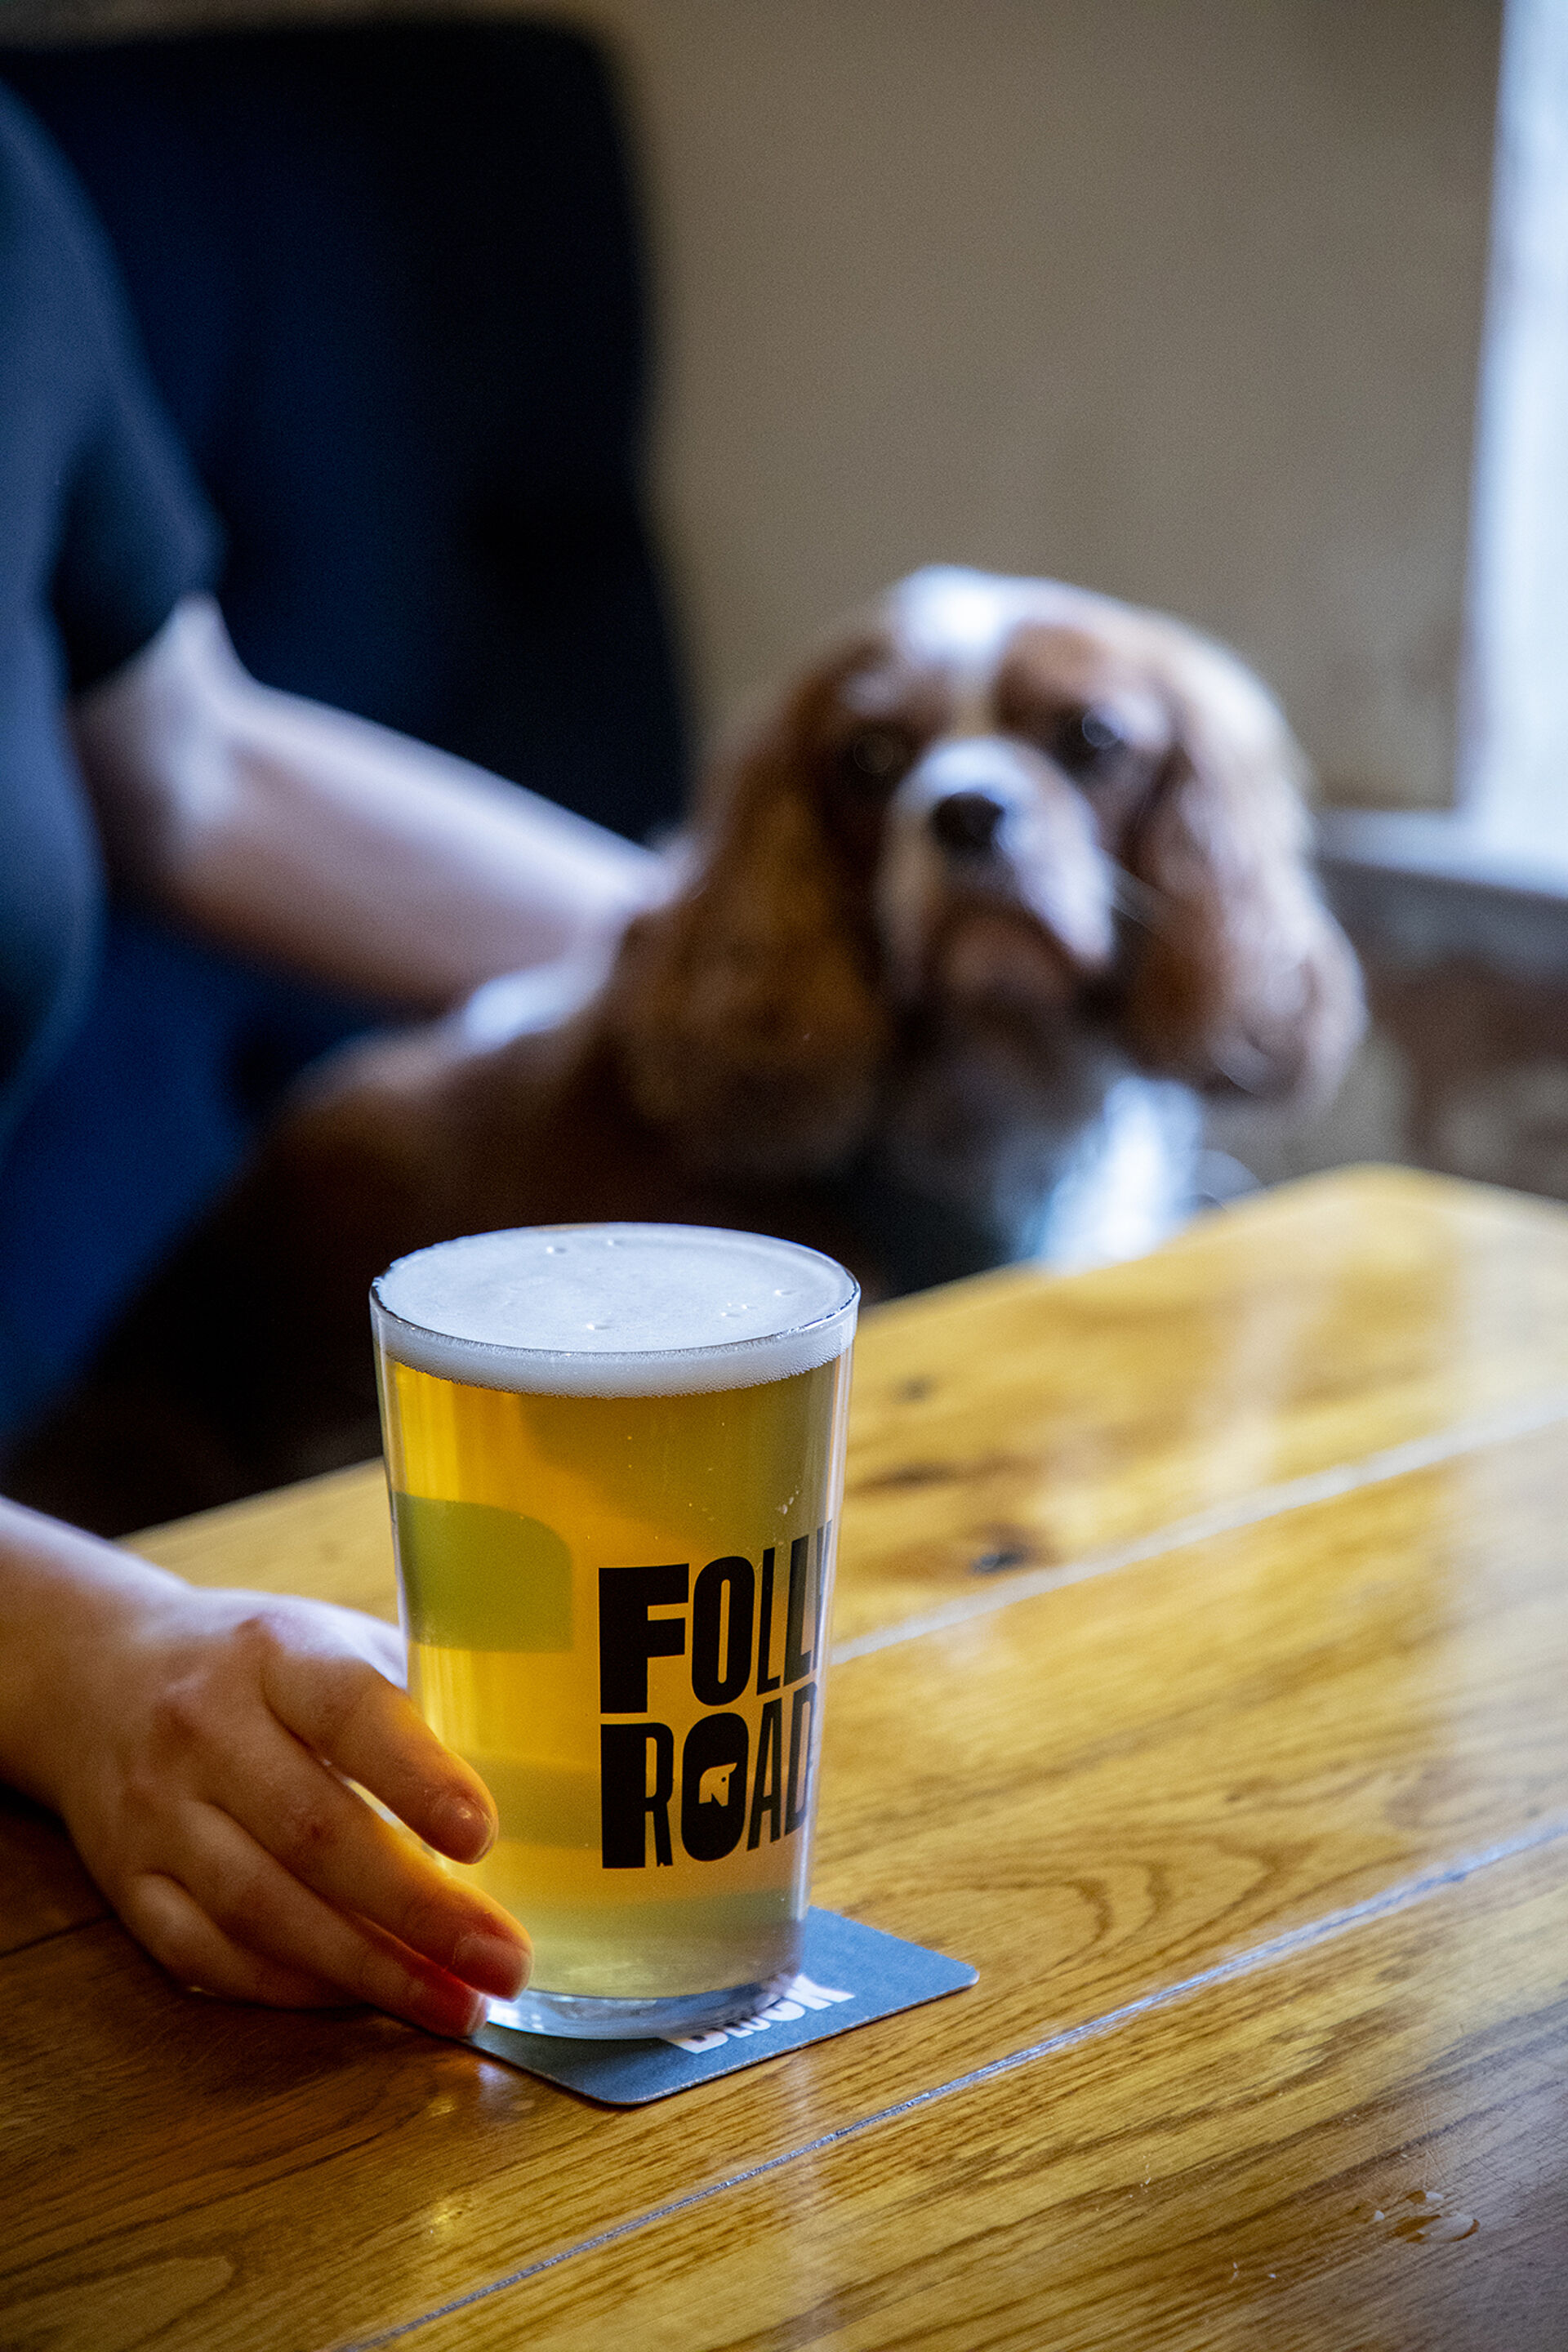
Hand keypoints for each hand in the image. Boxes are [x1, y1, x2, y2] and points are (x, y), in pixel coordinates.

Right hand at [47, 1580, 528, 2037]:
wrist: (101, 1675)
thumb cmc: (263, 1667)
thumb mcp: (334, 1641)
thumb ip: (422, 1695)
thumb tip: (548, 1773)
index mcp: (276, 1654)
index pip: (348, 1712)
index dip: (417, 1775)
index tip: (483, 1835)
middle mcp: (205, 1730)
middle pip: (313, 1832)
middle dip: (419, 1910)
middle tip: (505, 1960)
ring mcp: (157, 1813)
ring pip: (263, 1908)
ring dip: (370, 1970)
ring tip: (460, 2005)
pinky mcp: (129, 1884)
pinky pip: (212, 1955)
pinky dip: (296, 1988)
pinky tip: (369, 2002)